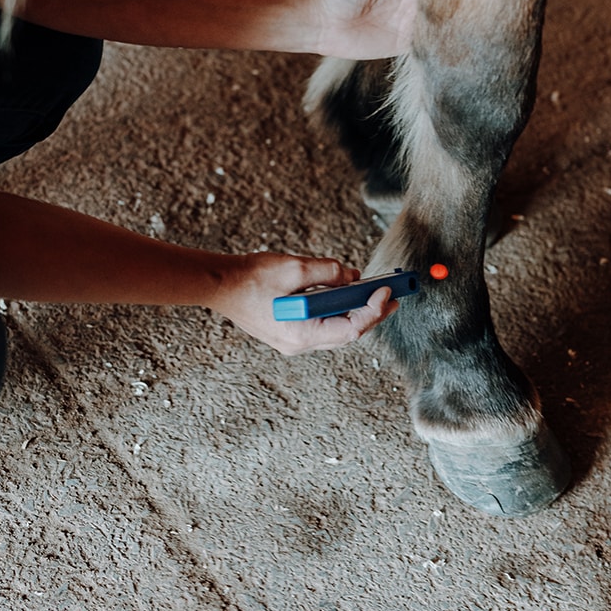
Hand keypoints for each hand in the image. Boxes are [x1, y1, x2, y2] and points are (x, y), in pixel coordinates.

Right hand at [208, 251, 397, 355]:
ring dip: (353, 312)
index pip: (350, 329)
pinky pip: (320, 325)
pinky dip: (335, 311)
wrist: (219, 284)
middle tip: (391, 297)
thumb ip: (328, 272)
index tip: (386, 291)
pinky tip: (343, 295)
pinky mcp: (287, 332)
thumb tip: (352, 275)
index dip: (373, 311)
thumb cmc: (251, 278)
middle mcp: (299, 343)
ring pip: (334, 330)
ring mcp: (292, 340)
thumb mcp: (295, 267)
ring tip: (372, 294)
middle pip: (345, 333)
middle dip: (371, 314)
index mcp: (301, 333)